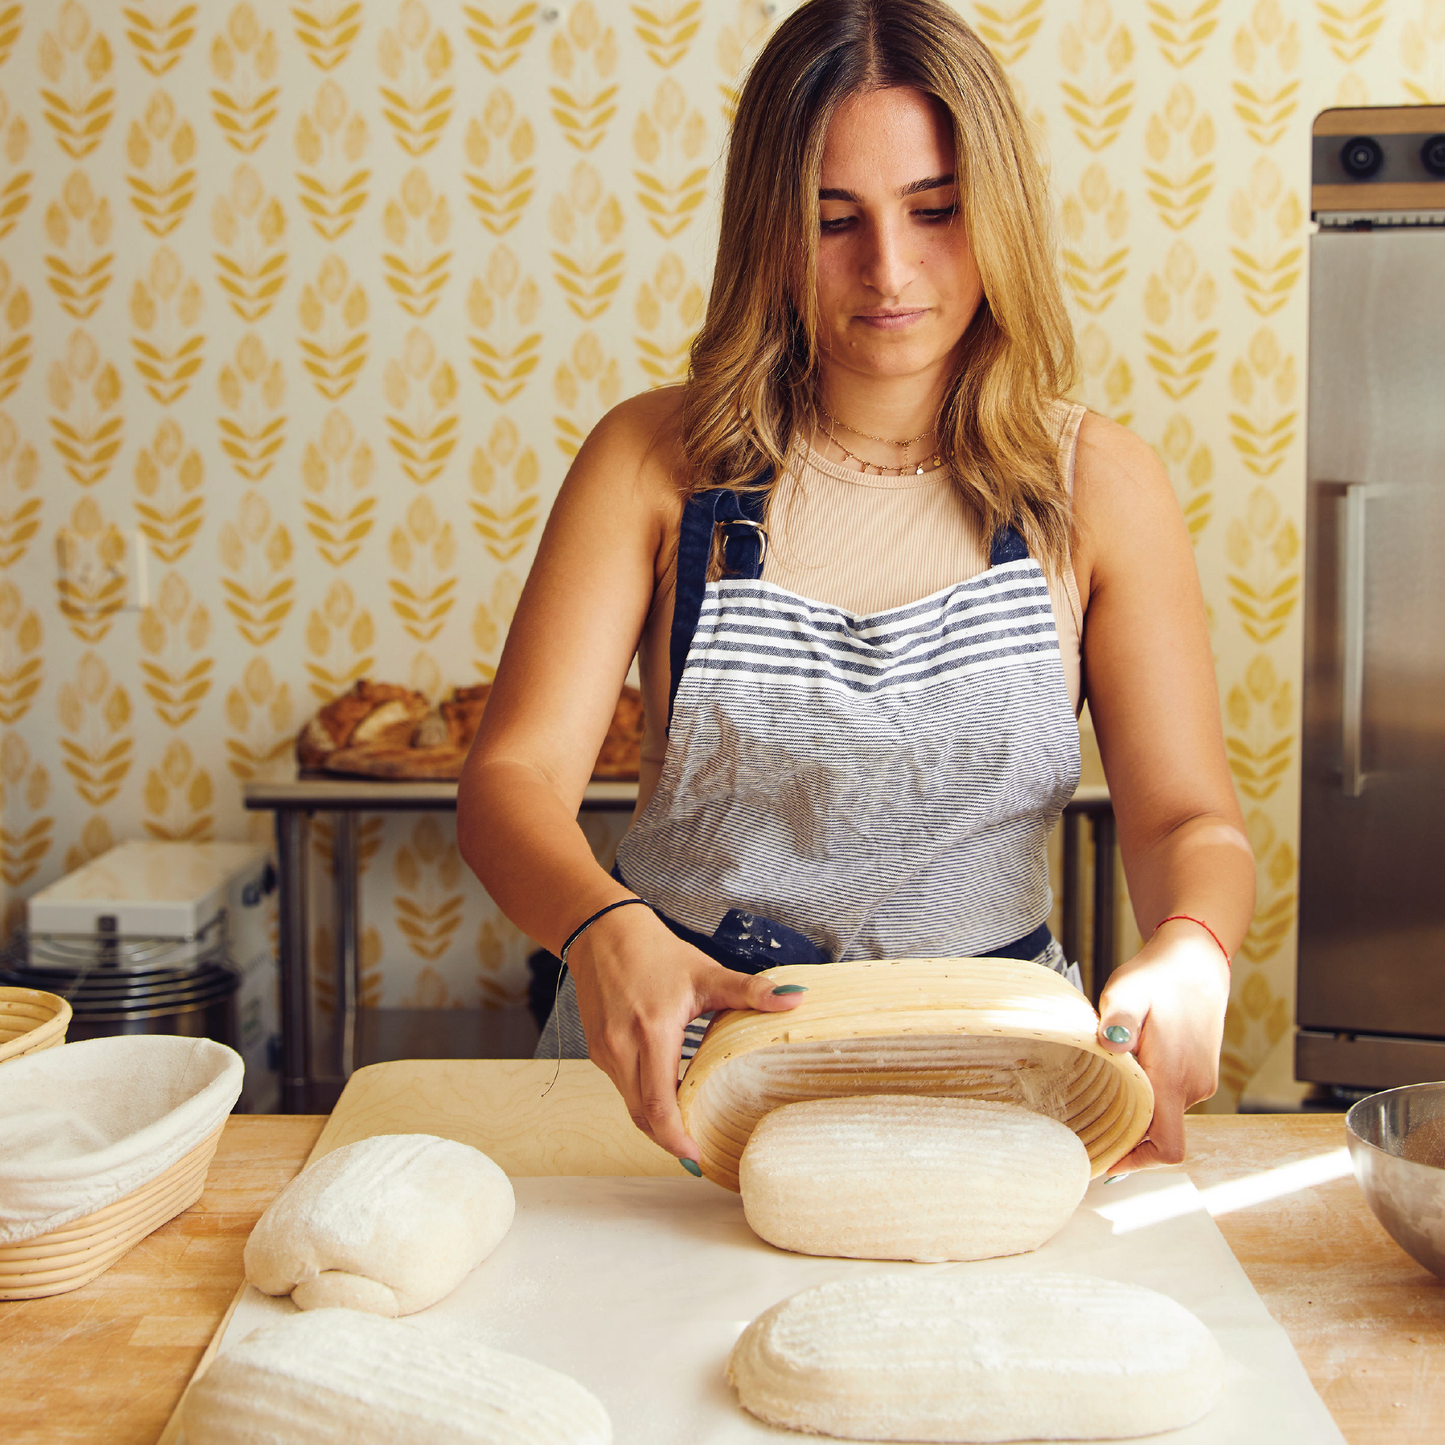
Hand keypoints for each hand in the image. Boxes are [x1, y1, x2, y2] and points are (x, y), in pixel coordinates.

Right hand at [564, 904, 806, 1165]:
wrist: (602, 931)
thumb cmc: (654, 951)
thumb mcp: (706, 972)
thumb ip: (750, 991)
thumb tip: (795, 1000)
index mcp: (652, 1031)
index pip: (659, 1104)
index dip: (676, 1138)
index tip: (697, 1157)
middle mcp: (622, 1046)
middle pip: (642, 1115)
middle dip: (669, 1139)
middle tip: (698, 1153)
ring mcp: (605, 1051)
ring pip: (630, 1104)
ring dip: (656, 1121)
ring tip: (687, 1130)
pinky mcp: (598, 1050)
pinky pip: (622, 1087)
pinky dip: (644, 1099)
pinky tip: (667, 1097)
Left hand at [1095, 920, 1230, 1172]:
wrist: (1196, 960)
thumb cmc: (1158, 976)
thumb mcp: (1129, 993)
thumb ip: (1119, 1022)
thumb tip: (1110, 1045)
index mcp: (1172, 1077)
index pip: (1166, 1147)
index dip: (1136, 1162)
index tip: (1104, 1160)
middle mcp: (1192, 1088)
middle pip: (1159, 1136)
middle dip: (1125, 1134)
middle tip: (1085, 1124)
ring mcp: (1199, 1082)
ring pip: (1164, 1115)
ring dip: (1135, 1109)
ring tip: (1103, 1085)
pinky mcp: (1198, 1073)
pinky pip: (1170, 1098)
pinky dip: (1147, 1096)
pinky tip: (1124, 1072)